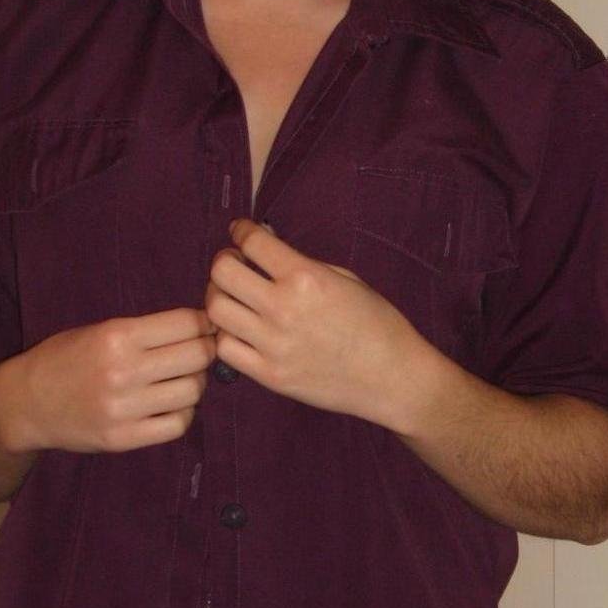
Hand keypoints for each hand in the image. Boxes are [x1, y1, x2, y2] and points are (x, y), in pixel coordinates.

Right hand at [9, 309, 215, 454]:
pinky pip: (178, 425)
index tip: (205, 327)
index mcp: (117, 336)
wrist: (26, 404)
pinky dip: (183, 413)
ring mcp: (124, 408)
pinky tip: (171, 405)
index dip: (204, 323)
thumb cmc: (66, 359)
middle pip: (197, 356)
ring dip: (195, 383)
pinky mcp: (124, 438)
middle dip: (206, 351)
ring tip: (181, 379)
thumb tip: (202, 327)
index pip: (186, 323)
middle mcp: (123, 371)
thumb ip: (146, 330)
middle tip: (199, 353)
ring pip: (192, 391)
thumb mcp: (99, 330)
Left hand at [205, 220, 429, 427]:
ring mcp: (273, 345)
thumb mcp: (344, 279)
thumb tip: (266, 252)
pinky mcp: (270, 375)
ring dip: (220, 297)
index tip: (240, 233)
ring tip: (236, 299)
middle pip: (222, 273)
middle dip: (225, 262)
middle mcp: (284, 308)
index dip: (241, 231)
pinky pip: (225, 349)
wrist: (392, 376)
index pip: (252, 242)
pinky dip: (227, 335)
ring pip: (215, 310)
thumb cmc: (377, 323)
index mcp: (306, 278)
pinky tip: (242, 330)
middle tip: (235, 265)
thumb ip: (302, 265)